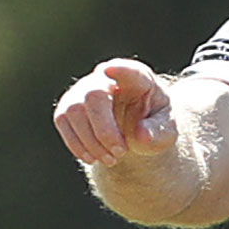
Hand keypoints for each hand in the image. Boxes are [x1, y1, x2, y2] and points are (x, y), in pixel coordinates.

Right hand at [53, 59, 177, 166]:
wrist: (135, 131)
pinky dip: (77, 144)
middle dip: (105, 130)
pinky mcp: (68, 107)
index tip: (110, 70)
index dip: (119, 69)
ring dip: (91, 142)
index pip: (129, 70)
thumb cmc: (153, 124)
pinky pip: (63, 121)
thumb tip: (141, 135)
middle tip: (120, 153)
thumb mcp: (165, 131)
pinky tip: (93, 157)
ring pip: (74, 110)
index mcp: (139, 79)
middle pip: (95, 95)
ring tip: (111, 159)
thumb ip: (158, 132)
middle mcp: (107, 78)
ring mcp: (84, 90)